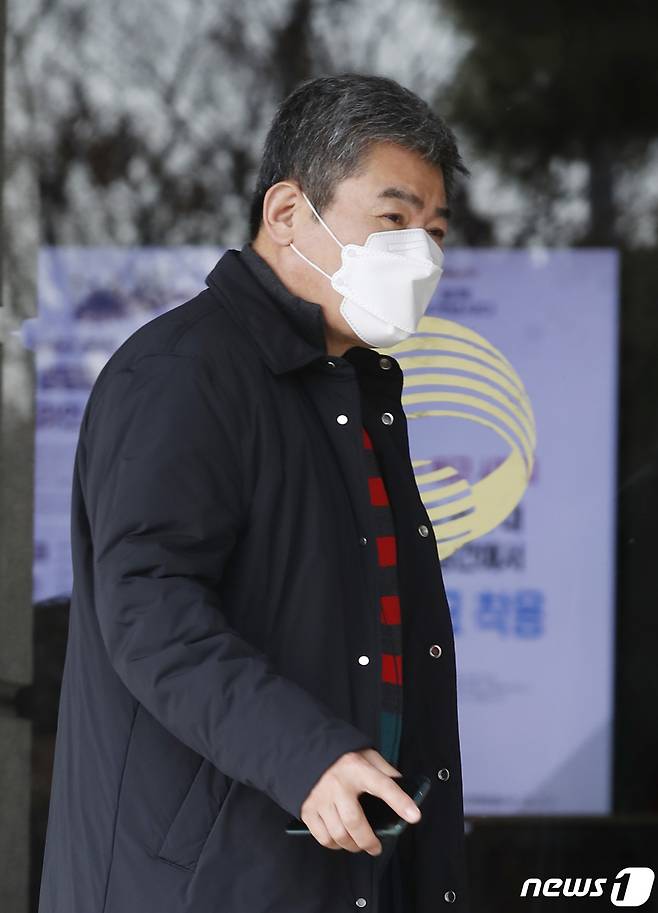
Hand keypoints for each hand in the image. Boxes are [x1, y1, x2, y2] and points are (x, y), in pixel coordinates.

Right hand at [299, 747, 421, 855]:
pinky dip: (333, 844)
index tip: (414, 816)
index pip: (383, 785)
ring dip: (351, 845)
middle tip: (375, 847)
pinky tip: (340, 839)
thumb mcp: (366, 755)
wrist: (308, 751)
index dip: (400, 801)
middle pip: (354, 823)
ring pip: (338, 834)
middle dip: (368, 841)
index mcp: (357, 768)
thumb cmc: (343, 757)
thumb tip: (404, 787)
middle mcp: (338, 784)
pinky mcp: (307, 809)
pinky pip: (323, 837)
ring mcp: (320, 797)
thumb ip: (385, 770)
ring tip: (358, 844)